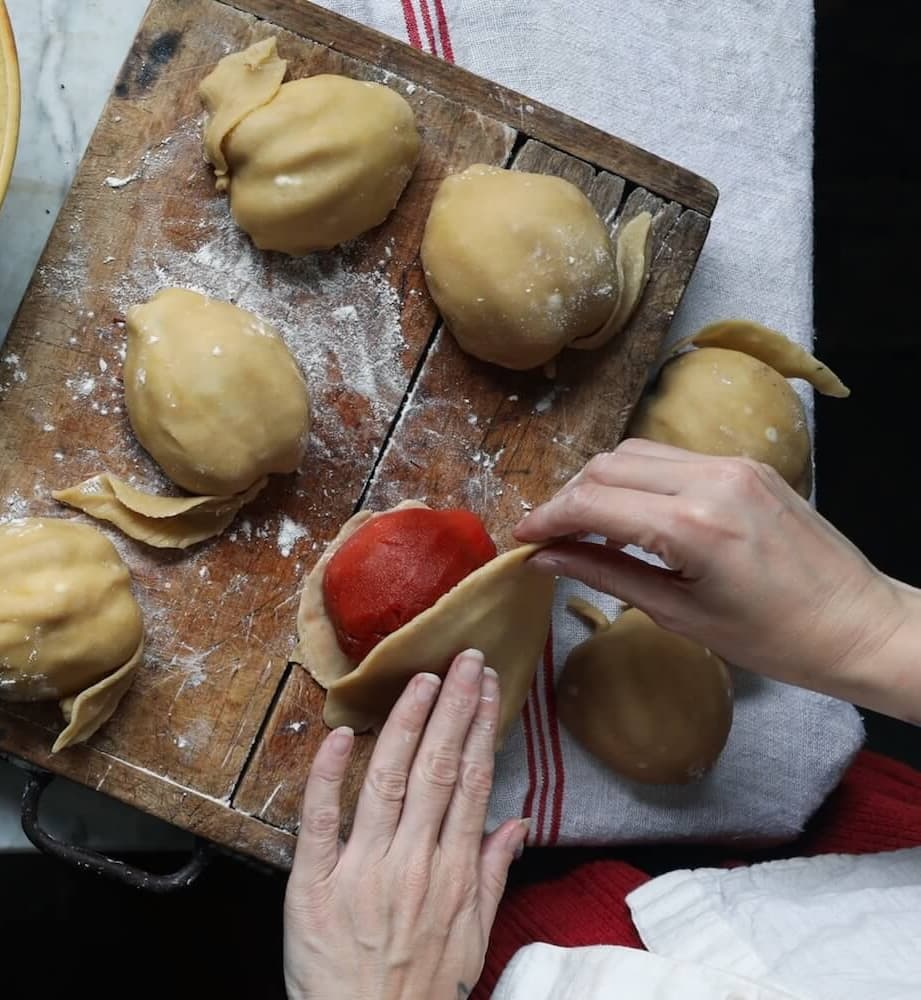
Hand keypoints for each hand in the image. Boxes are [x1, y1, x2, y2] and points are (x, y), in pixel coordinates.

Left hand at [284, 650, 528, 999]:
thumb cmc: (421, 988)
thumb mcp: (474, 937)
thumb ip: (495, 873)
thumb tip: (518, 822)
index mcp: (454, 872)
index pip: (471, 782)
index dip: (480, 728)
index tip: (487, 687)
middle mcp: (413, 861)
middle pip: (437, 769)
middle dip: (453, 708)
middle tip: (463, 661)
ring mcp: (364, 869)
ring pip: (388, 781)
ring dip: (406, 725)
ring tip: (421, 682)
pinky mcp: (315, 882)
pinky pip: (321, 820)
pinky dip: (328, 775)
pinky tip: (341, 735)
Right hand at [514, 439, 920, 718]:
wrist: (858, 623)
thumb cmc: (774, 639)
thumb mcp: (680, 615)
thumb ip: (606, 574)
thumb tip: (547, 558)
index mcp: (693, 526)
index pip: (593, 501)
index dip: (547, 517)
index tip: (522, 539)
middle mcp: (711, 479)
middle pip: (607, 464)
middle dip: (567, 496)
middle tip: (549, 536)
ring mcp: (732, 464)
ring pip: (636, 452)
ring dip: (600, 482)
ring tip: (584, 524)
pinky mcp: (745, 463)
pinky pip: (671, 457)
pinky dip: (637, 478)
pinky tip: (630, 512)